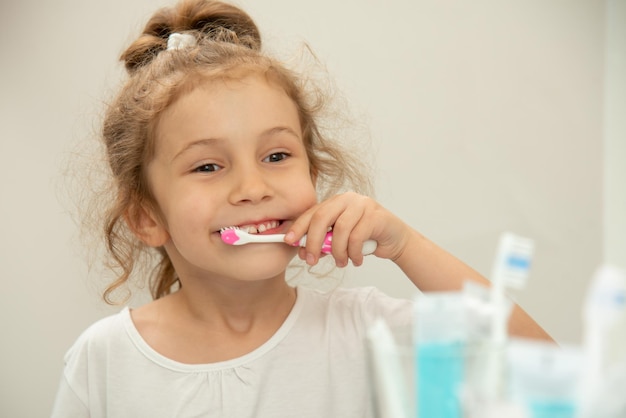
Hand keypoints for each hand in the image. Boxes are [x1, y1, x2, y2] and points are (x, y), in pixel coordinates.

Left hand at [284, 192, 411, 266]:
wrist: (395, 240)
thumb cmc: (365, 239)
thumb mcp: (340, 241)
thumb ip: (323, 243)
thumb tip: (303, 252)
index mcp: (335, 202)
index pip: (312, 212)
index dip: (298, 227)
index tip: (289, 241)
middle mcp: (348, 199)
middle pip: (322, 218)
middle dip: (313, 242)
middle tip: (311, 261)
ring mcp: (363, 205)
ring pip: (340, 230)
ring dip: (337, 251)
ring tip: (341, 262)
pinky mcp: (376, 215)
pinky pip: (357, 237)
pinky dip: (353, 253)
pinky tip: (355, 260)